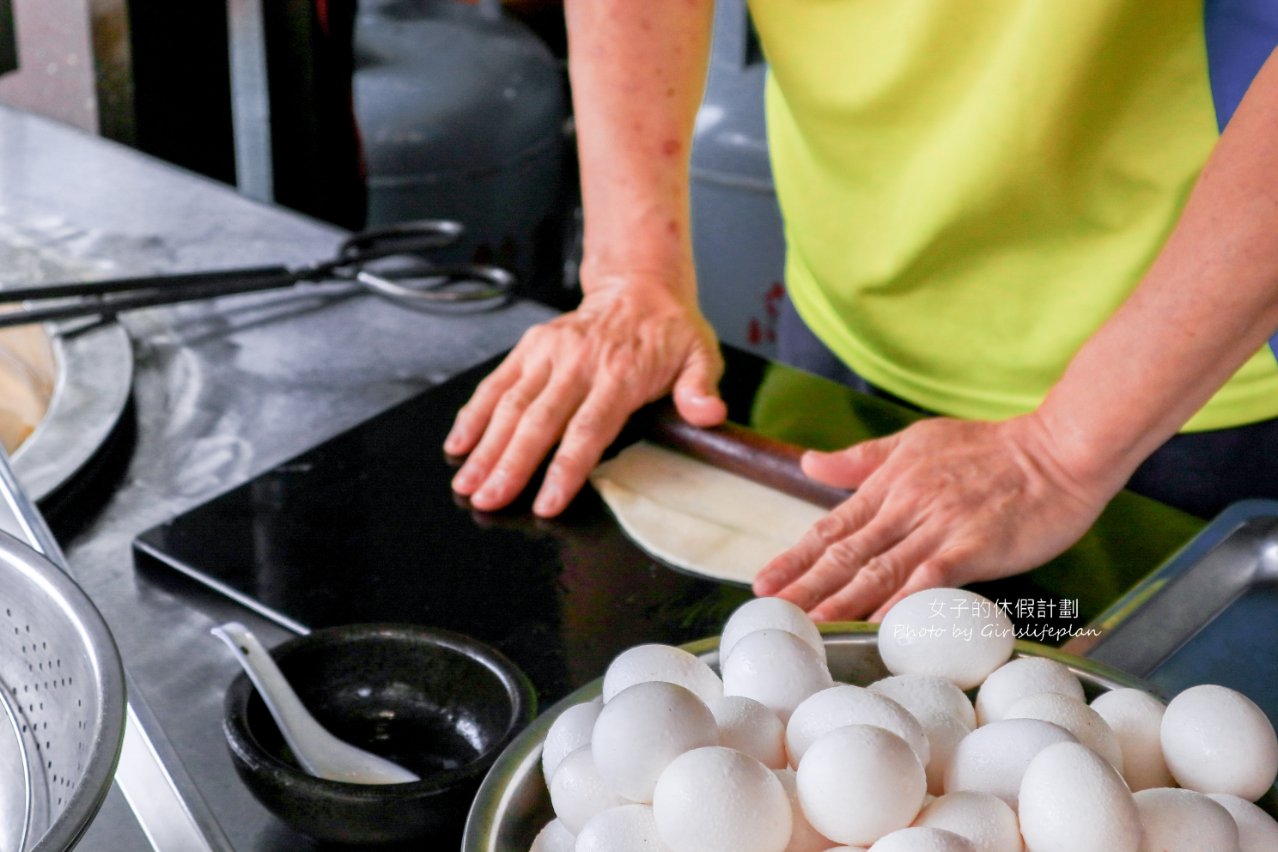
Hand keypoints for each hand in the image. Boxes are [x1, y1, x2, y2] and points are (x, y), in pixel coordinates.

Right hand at [445, 277, 726, 516]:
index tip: (546, 502)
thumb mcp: (701, 355)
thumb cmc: (669, 331)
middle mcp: (578, 362)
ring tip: (467, 483)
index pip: (588, 429)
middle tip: (487, 501)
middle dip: (510, 465)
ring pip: (510, 404)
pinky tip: (458, 445)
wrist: (639, 285)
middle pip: (538, 422)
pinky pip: (497, 383)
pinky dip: (474, 414)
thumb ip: (700, 389)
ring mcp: (549, 352)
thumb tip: (708, 414)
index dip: (565, 468)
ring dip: (486, 447)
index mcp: (619, 372)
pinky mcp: (530, 347)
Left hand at [752, 414, 1121, 621]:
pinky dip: (903, 604)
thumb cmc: (992, 447)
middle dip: (805, 586)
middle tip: (771, 614)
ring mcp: (938, 526)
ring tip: (809, 627)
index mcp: (889, 484)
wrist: (1060, 448)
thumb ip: (862, 458)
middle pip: (846, 553)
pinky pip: (930, 579)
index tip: (763, 583)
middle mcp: (905, 506)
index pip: (832, 527)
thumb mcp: (916, 439)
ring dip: (841, 601)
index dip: (797, 557)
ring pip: (879, 570)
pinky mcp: (973, 545)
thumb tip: (809, 462)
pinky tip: (879, 627)